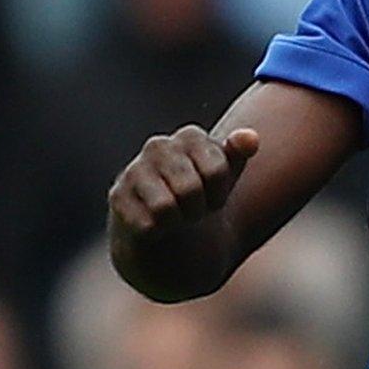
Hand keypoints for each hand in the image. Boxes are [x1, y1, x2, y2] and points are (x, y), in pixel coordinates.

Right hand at [109, 126, 259, 236]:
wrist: (168, 230)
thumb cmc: (201, 196)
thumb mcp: (226, 177)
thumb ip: (240, 154)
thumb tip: (251, 138)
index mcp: (190, 136)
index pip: (217, 170)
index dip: (219, 193)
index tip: (213, 195)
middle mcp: (158, 146)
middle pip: (190, 189)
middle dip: (197, 209)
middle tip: (192, 208)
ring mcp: (134, 170)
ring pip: (165, 207)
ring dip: (176, 220)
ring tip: (175, 215)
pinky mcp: (117, 197)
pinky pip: (147, 224)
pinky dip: (157, 232)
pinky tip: (154, 224)